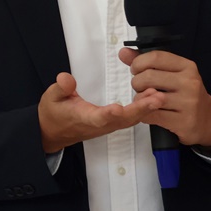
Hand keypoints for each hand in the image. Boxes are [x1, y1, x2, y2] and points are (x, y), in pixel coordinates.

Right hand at [38, 72, 163, 153]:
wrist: (53, 132)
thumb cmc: (54, 114)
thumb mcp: (51, 98)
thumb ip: (60, 88)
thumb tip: (66, 78)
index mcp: (83, 117)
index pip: (98, 117)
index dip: (108, 114)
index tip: (118, 108)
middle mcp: (98, 124)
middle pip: (123, 119)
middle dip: (141, 109)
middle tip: (157, 97)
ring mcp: (107, 125)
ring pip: (130, 120)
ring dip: (146, 109)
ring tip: (159, 95)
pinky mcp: (112, 123)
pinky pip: (131, 118)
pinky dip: (143, 109)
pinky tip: (152, 98)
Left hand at [119, 47, 210, 146]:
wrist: (207, 120)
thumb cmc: (184, 93)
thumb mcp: (172, 73)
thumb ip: (146, 62)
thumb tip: (123, 53)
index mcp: (187, 66)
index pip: (155, 57)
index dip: (138, 63)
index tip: (136, 69)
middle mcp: (189, 82)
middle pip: (148, 77)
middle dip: (136, 82)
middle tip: (140, 87)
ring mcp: (188, 103)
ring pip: (147, 97)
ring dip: (138, 99)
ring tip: (145, 100)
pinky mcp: (183, 121)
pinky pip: (150, 115)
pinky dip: (143, 114)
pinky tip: (149, 112)